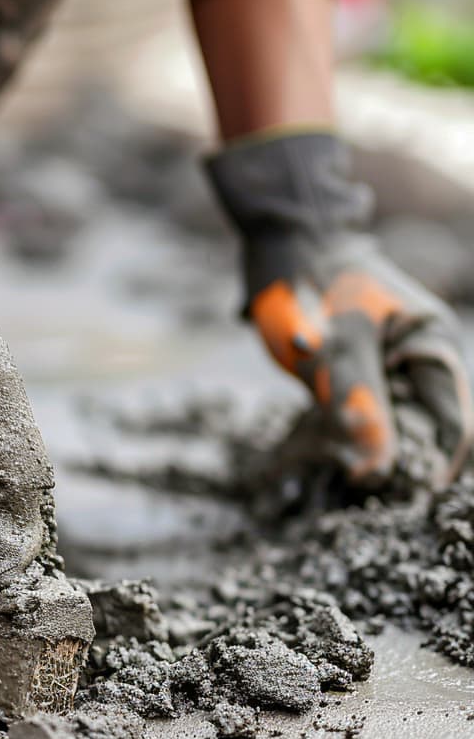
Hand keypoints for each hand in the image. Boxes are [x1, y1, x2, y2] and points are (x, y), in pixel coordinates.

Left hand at [208, 131, 472, 487]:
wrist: (285, 245)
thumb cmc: (318, 289)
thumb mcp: (340, 352)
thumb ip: (364, 410)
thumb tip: (376, 471)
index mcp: (434, 345)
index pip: (453, 423)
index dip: (434, 464)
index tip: (404, 494)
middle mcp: (420, 355)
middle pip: (421, 426)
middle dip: (394, 455)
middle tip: (358, 476)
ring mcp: (388, 360)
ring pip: (388, 421)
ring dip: (365, 443)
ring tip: (339, 460)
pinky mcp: (357, 366)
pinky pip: (359, 409)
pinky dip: (345, 427)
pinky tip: (325, 438)